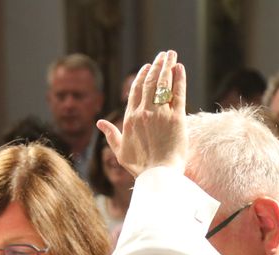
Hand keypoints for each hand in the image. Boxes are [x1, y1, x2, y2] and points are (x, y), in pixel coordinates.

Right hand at [97, 50, 187, 175]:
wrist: (159, 175)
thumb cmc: (140, 167)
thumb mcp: (121, 151)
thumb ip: (111, 134)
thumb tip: (99, 123)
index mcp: (130, 118)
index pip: (135, 91)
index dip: (141, 76)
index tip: (148, 67)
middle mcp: (144, 113)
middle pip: (149, 83)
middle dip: (156, 66)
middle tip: (162, 55)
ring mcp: (160, 114)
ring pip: (163, 84)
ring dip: (167, 66)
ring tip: (171, 54)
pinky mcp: (176, 118)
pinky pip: (178, 93)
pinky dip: (179, 79)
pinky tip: (180, 68)